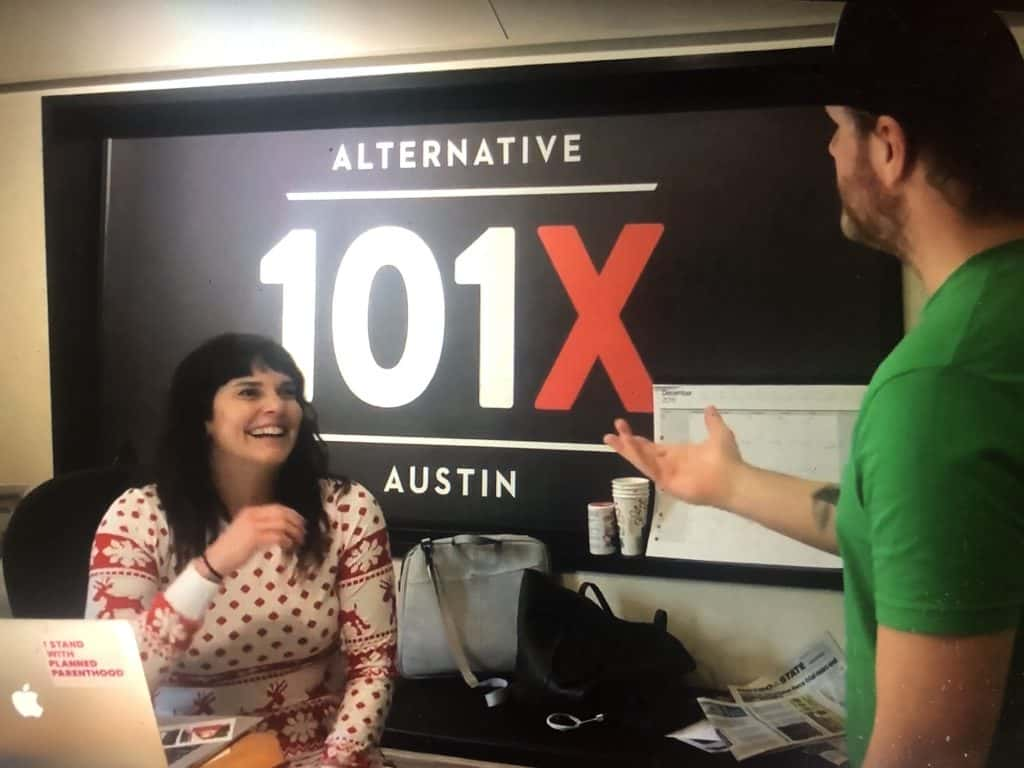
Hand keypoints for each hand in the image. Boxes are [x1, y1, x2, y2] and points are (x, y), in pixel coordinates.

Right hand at [202, 504, 305, 575]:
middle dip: (296, 522)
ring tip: (298, 541)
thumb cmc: (232, 548)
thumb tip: (282, 527)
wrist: (216, 559)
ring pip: (282, 525)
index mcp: (251, 511)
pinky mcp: (255, 538)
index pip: (277, 507)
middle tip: (303, 532)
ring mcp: (253, 526)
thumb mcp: (246, 530)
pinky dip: (287, 541)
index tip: (301, 522)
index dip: (292, 514)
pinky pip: (278, 537)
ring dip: (293, 533)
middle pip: (282, 514)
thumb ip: (261, 525)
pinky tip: (289, 546)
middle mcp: (252, 515)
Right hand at [603, 406, 744, 508]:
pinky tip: (630, 445)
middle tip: (609, 434)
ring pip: (642, 460)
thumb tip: (709, 407)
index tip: (624, 429)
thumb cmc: (726, 459)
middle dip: (626, 443)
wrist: (733, 479)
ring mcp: (667, 474)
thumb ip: (712, 422)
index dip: (638, 440)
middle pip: (642, 453)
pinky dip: (640, 457)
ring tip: (613, 437)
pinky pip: (651, 469)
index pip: (652, 447)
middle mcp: (669, 464)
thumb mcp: (719, 434)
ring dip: (627, 449)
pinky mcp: (668, 482)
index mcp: (678, 454)